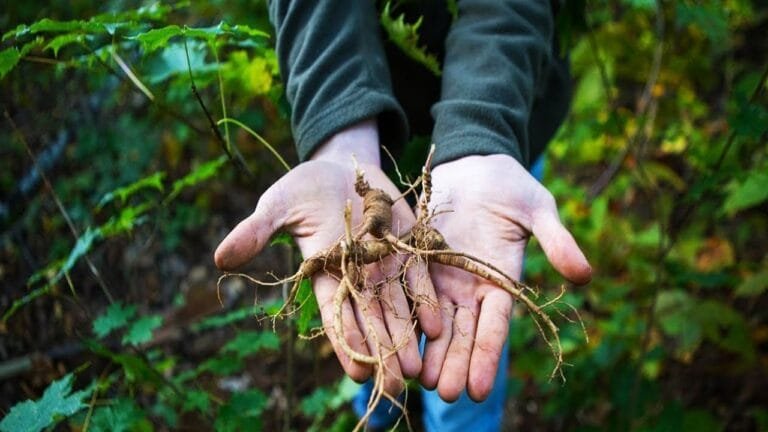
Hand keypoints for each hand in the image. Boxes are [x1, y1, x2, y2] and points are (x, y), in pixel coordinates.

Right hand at [214, 120, 440, 395]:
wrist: (343, 165)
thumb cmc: (303, 187)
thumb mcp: (277, 204)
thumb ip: (255, 231)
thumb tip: (220, 258)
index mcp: (324, 270)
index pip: (335, 315)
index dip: (347, 343)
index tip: (358, 372)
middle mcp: (357, 273)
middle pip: (371, 318)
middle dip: (383, 351)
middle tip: (396, 384)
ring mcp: (384, 261)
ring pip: (397, 306)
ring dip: (407, 336)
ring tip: (417, 369)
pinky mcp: (407, 244)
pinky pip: (419, 277)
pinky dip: (426, 301)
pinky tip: (437, 327)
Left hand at [418, 154, 590, 401]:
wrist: (474, 163)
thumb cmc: (512, 185)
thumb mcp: (538, 210)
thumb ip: (556, 241)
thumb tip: (584, 275)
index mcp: (501, 280)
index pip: (494, 326)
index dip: (487, 356)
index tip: (479, 388)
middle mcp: (470, 287)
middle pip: (462, 333)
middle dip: (454, 364)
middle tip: (444, 395)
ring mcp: (443, 277)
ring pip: (435, 322)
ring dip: (429, 352)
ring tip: (419, 383)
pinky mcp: (418, 262)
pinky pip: (409, 293)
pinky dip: (404, 318)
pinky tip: (393, 342)